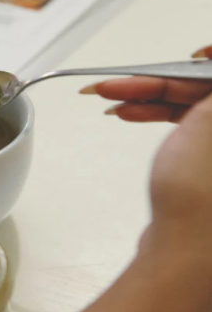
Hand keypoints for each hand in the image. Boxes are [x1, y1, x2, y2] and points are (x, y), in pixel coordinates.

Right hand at [0, 45, 211, 311]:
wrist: (185, 255)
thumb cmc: (200, 196)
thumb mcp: (209, 119)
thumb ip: (209, 84)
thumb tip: (209, 59)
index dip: (200, 63)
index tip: (184, 55)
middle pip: (203, 92)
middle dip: (162, 81)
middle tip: (120, 79)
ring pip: (190, 110)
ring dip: (149, 99)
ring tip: (108, 97)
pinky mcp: (207, 168)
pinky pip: (185, 130)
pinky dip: (155, 119)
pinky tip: (126, 113)